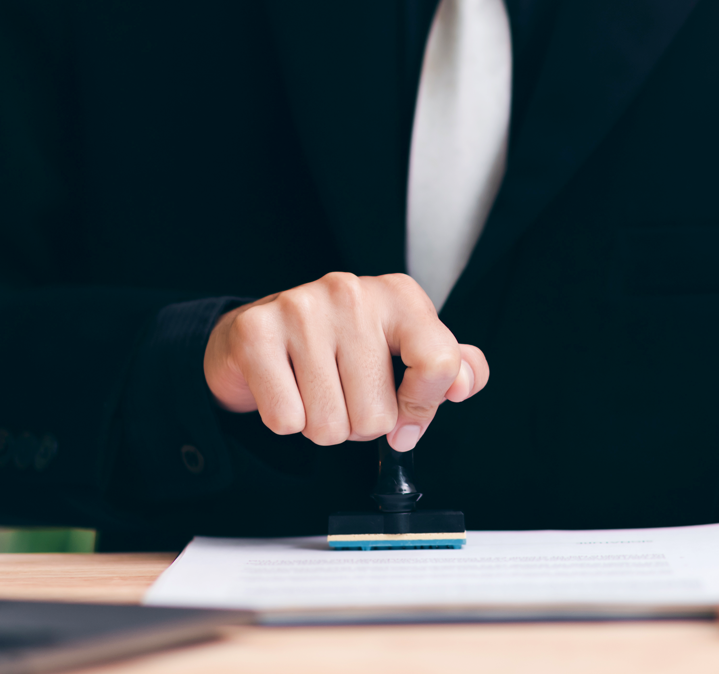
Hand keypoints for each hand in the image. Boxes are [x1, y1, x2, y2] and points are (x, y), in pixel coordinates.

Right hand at [204, 272, 489, 450]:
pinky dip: (286, 421)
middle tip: (344, 395)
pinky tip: (285, 389)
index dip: (423, 406)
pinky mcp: (256, 332)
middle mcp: (352, 292)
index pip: (441, 365)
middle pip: (377, 415)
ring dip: (323, 426)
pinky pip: (286, 420)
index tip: (407, 412)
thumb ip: (449, 370)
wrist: (261, 336)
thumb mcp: (406, 352)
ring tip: (314, 392)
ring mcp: (301, 308)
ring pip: (329, 425)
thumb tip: (462, 387)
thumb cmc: (344, 348)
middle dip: (359, 424)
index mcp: (400, 296)